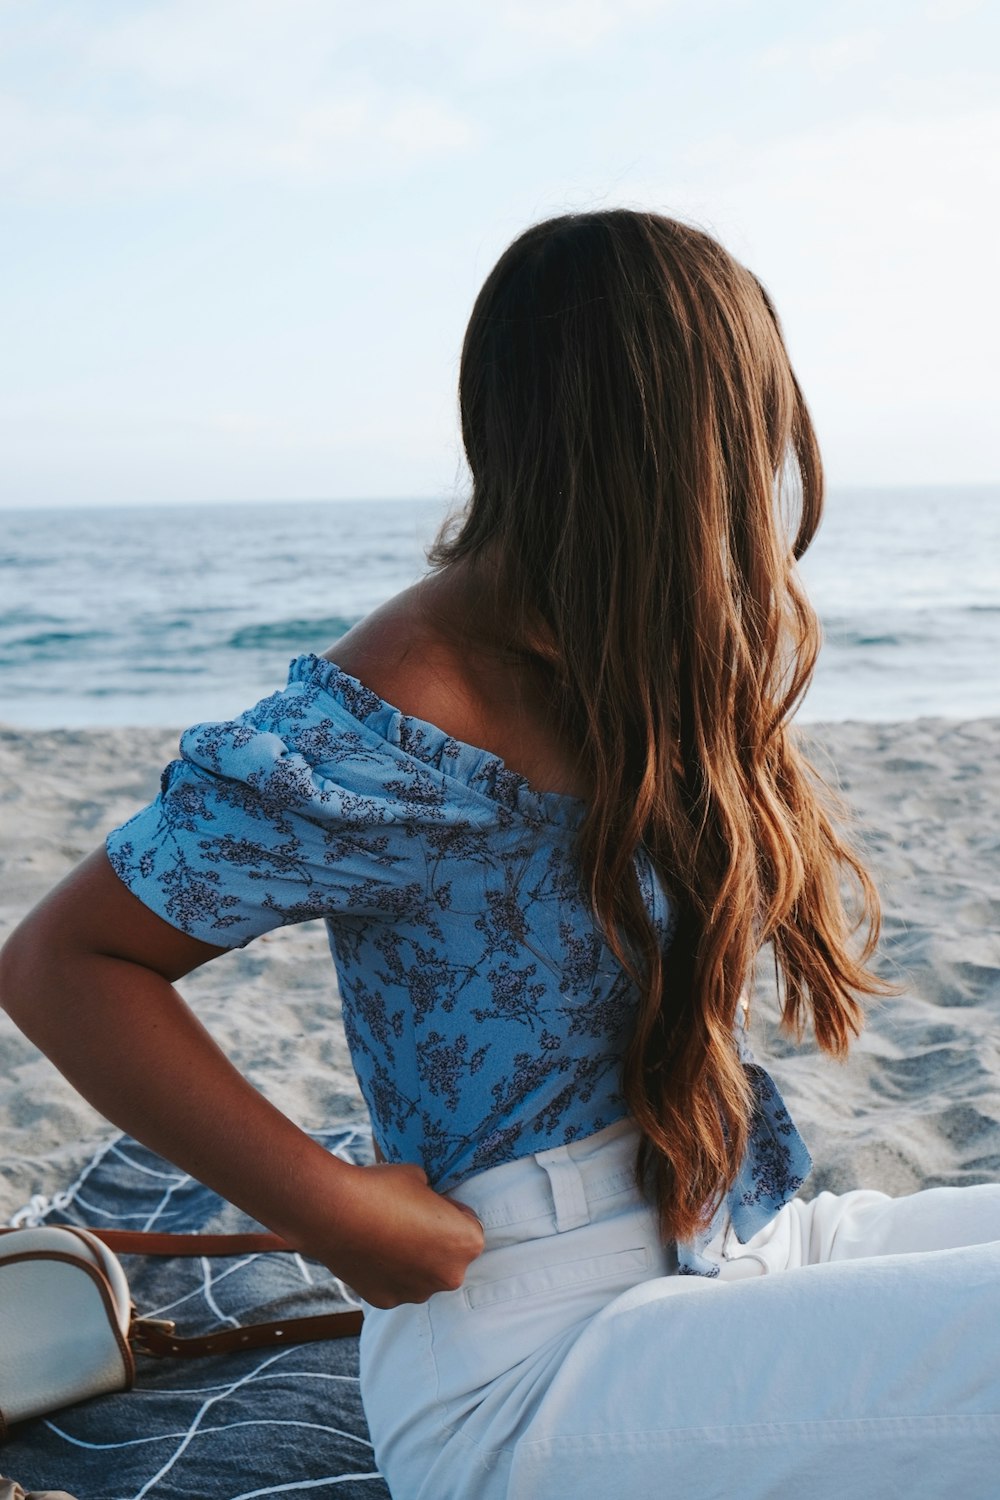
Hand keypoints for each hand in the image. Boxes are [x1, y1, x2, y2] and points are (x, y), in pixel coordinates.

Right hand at [298, 1160, 484, 1308]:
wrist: (336, 1211)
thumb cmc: (383, 1188)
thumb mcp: (420, 1177)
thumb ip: (434, 1198)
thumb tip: (428, 1202)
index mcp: (468, 1243)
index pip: (469, 1224)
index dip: (449, 1209)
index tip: (429, 1202)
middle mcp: (449, 1276)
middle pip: (449, 1255)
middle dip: (435, 1240)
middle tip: (407, 1219)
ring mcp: (417, 1293)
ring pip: (423, 1274)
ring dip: (412, 1259)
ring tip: (386, 1233)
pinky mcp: (388, 1301)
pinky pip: (396, 1284)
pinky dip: (388, 1271)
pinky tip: (371, 1250)